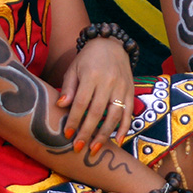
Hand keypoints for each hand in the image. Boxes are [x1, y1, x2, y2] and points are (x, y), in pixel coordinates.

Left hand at [57, 37, 133, 153]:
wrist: (112, 44)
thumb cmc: (88, 59)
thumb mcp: (74, 69)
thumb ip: (69, 87)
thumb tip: (61, 105)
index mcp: (92, 76)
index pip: (82, 102)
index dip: (74, 120)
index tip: (67, 134)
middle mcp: (109, 82)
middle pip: (98, 111)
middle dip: (87, 132)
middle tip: (78, 147)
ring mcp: (122, 87)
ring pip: (115, 115)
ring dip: (105, 134)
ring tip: (95, 148)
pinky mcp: (131, 91)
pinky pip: (129, 112)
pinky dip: (124, 128)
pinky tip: (118, 141)